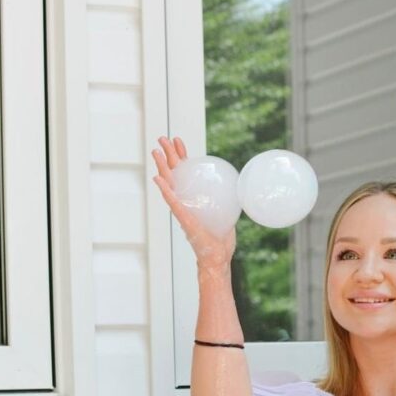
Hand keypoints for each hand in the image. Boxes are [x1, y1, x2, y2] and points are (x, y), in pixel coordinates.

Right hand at [152, 135, 235, 270]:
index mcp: (194, 198)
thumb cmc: (220, 239)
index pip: (186, 172)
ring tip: (155, 151)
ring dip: (161, 167)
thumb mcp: (226, 212)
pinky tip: (158, 179)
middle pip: (174, 172)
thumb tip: (240, 187)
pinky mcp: (184, 219)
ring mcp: (182, 209)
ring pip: (169, 183)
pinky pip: (174, 202)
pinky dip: (165, 190)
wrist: (217, 257)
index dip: (181, 156)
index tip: (178, 141)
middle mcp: (185, 201)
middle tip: (162, 138)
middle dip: (167, 154)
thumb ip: (227, 199)